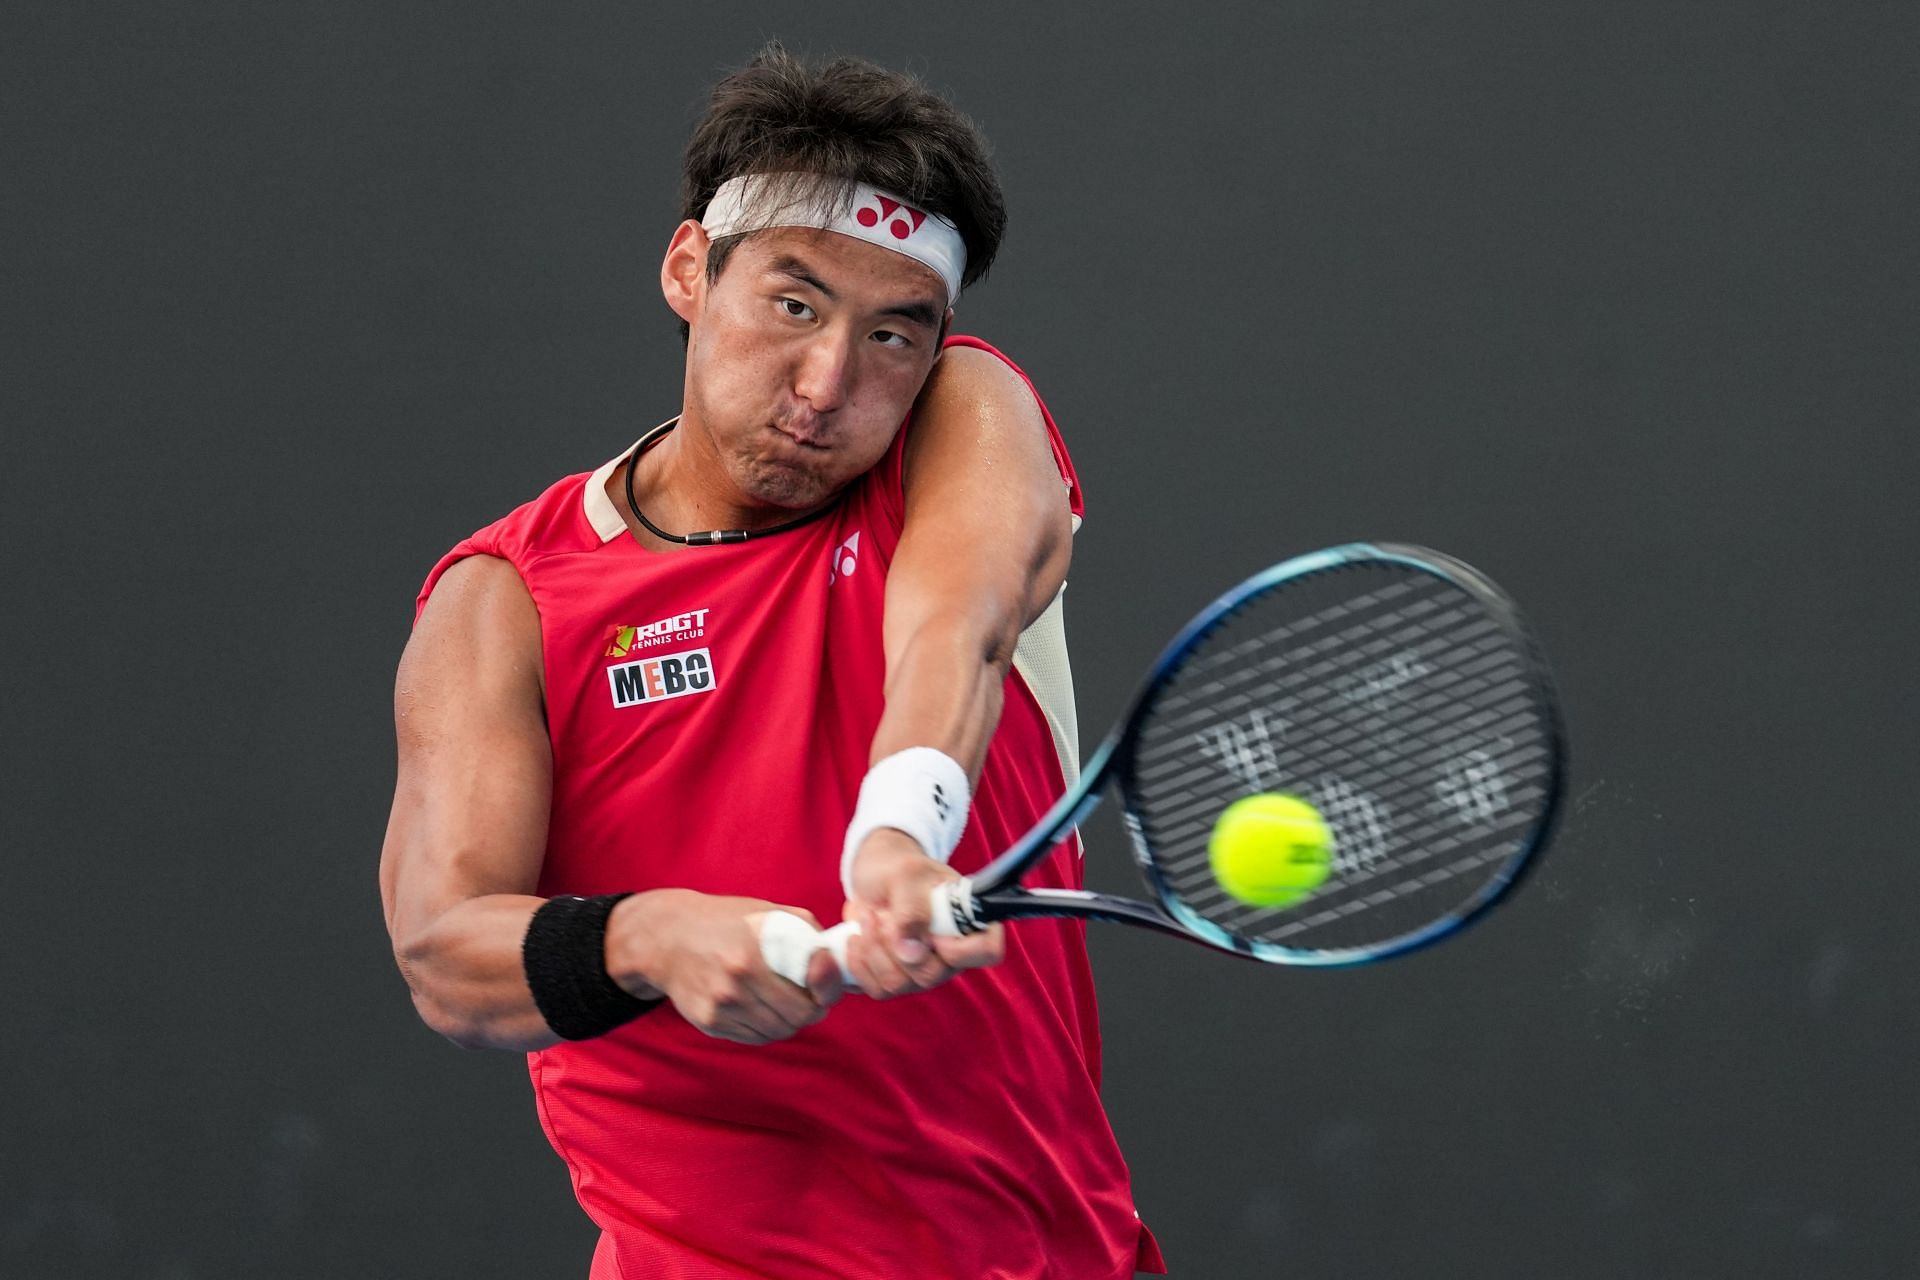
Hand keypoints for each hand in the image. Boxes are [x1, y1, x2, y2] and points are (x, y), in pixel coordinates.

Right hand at [606, 889, 844, 1043]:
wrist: (669, 937)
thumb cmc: (728, 921)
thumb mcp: (770, 913)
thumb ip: (808, 933)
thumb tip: (836, 964)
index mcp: (756, 955)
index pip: (809, 997)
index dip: (824, 996)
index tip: (822, 988)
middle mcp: (737, 983)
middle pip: (796, 1019)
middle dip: (808, 1010)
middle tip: (806, 997)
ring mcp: (721, 1006)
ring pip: (776, 1032)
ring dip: (787, 1021)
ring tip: (782, 1000)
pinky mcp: (708, 1022)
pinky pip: (753, 1038)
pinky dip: (764, 1027)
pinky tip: (759, 1006)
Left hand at [842, 829, 1004, 998]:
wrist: (874, 876)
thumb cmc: (899, 869)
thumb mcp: (906, 874)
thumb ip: (912, 909)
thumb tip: (911, 953)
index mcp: (969, 922)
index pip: (988, 951)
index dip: (962, 951)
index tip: (932, 934)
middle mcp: (951, 953)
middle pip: (931, 975)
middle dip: (895, 945)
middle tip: (883, 914)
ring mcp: (923, 970)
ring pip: (899, 984)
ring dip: (874, 949)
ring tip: (868, 917)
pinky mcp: (895, 978)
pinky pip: (877, 989)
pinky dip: (859, 962)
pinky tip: (856, 937)